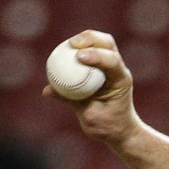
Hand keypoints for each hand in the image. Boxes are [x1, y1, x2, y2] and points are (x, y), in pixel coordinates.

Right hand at [42, 30, 141, 147]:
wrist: (118, 130)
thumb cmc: (108, 126)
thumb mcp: (90, 118)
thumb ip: (71, 102)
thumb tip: (47, 91)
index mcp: (121, 80)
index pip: (113, 61)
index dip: (97, 56)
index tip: (79, 56)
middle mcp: (117, 70)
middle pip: (107, 43)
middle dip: (90, 38)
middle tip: (72, 43)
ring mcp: (109, 68)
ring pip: (100, 44)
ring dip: (83, 40)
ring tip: (67, 44)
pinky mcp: (99, 69)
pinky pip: (88, 53)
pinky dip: (76, 51)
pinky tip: (61, 53)